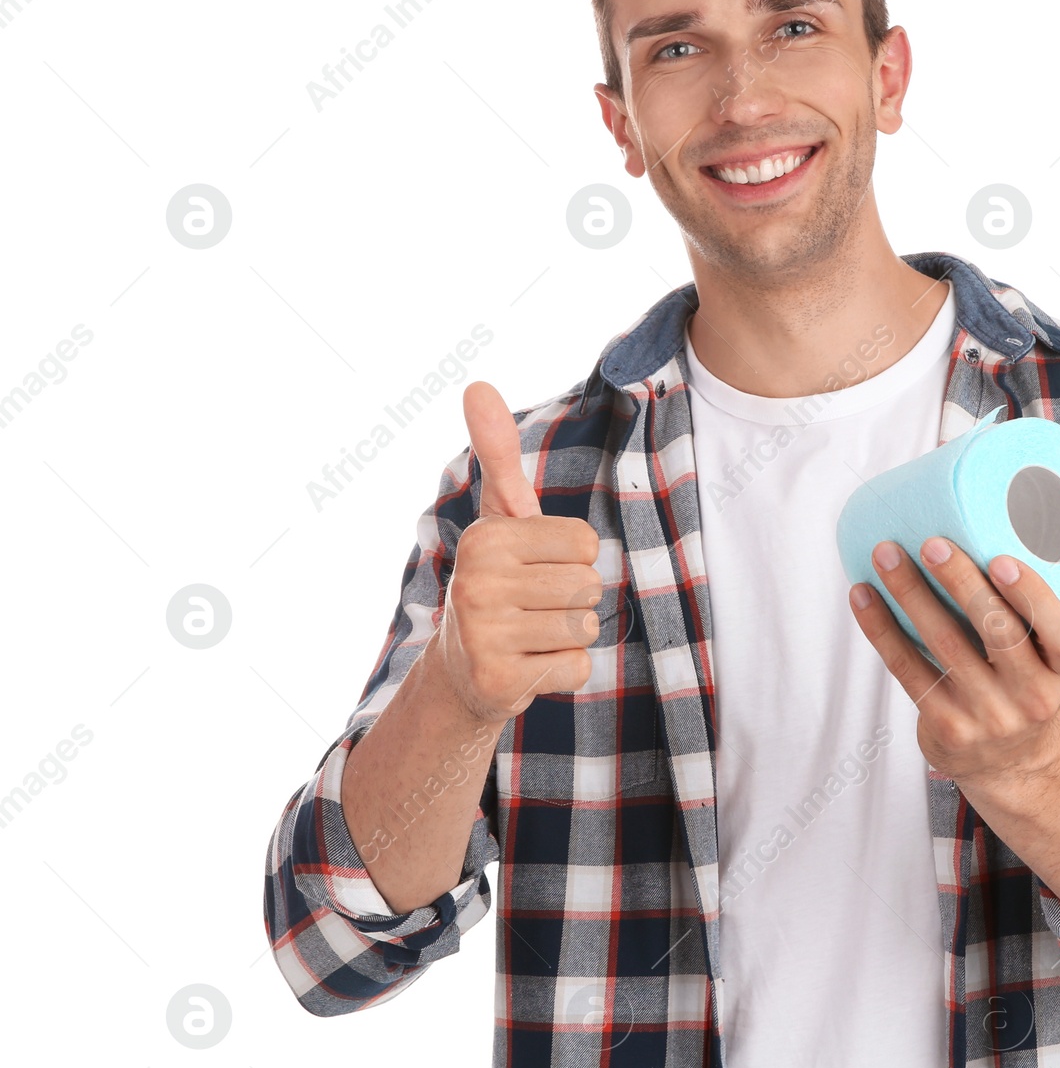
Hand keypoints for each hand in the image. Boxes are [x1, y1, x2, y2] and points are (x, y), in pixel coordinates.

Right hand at [426, 381, 599, 722]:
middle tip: (534, 606)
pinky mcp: (498, 682)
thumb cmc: (499, 580)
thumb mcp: (502, 516)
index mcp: (486, 538)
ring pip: (586, 627)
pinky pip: (578, 669)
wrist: (462, 669)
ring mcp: (484, 637)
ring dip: (569, 636)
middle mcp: (476, 584)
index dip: (574, 560)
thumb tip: (477, 384)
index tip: (536, 568)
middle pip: (589, 586)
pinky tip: (530, 666)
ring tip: (533, 634)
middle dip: (573, 598)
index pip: (587, 545)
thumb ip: (499, 454)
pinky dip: (563, 672)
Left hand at [848, 529, 1059, 784]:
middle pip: (996, 634)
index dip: (1031, 598)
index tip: (1002, 560)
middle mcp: (1030, 695)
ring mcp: (985, 714)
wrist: (1012, 762)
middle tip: (932, 541)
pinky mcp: (944, 724)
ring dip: (910, 595)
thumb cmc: (1038, 677)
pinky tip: (862, 594)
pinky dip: (881, 629)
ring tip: (886, 552)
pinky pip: (908, 670)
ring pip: (945, 647)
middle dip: (962, 583)